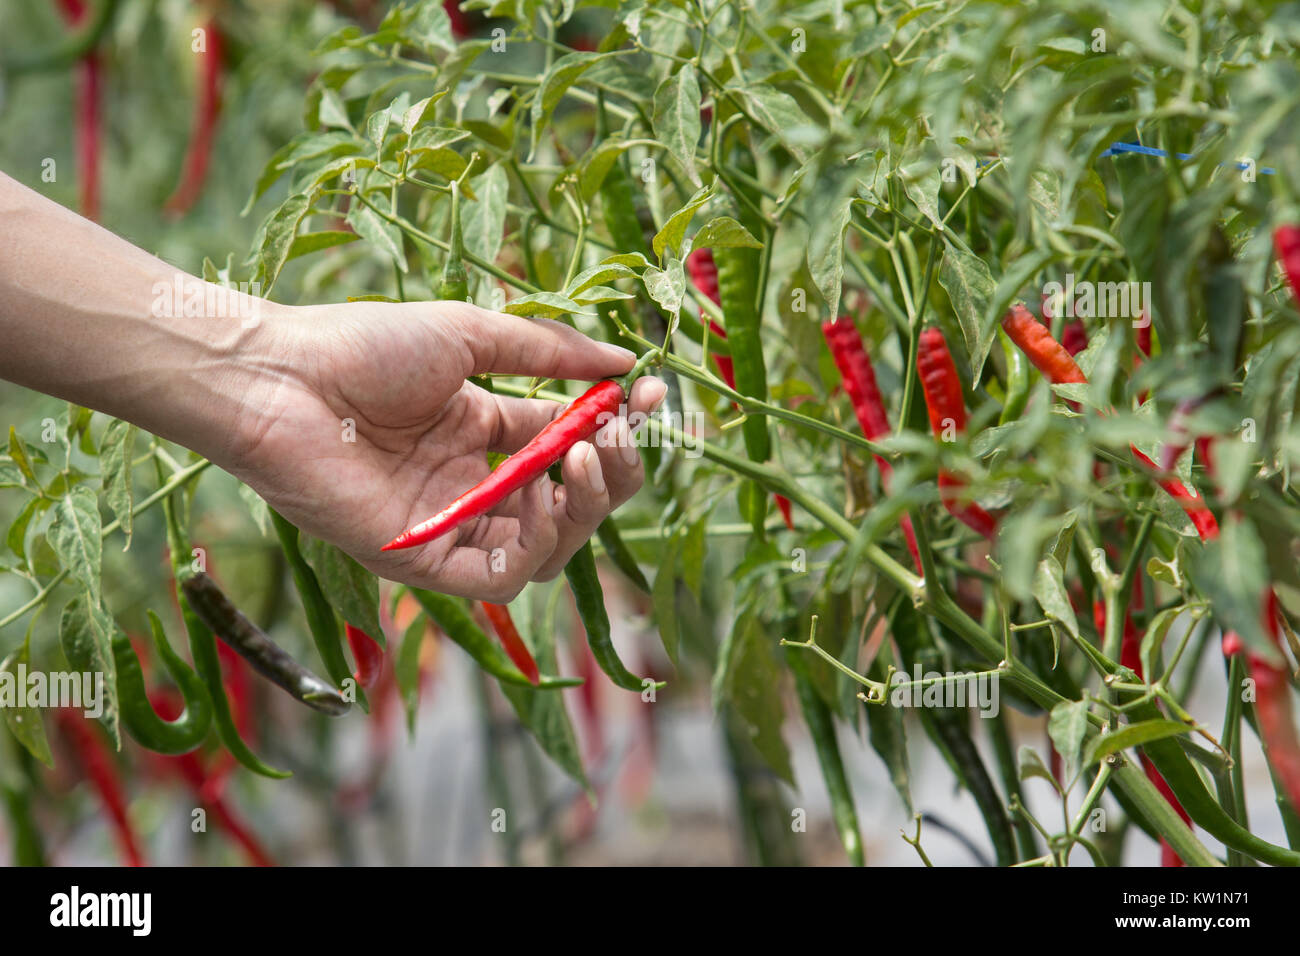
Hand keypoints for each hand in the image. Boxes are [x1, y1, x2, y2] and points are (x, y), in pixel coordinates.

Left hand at [222, 300, 664, 601]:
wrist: (283, 376)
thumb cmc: (364, 347)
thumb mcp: (472, 337)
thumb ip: (549, 355)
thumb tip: (626, 366)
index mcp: (484, 432)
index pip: (571, 443)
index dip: (617, 426)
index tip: (652, 395)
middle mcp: (474, 484)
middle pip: (571, 504)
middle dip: (613, 470)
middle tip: (620, 432)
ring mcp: (451, 526)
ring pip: (548, 548)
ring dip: (584, 507)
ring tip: (585, 456)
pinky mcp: (423, 561)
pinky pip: (500, 577)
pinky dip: (537, 544)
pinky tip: (543, 494)